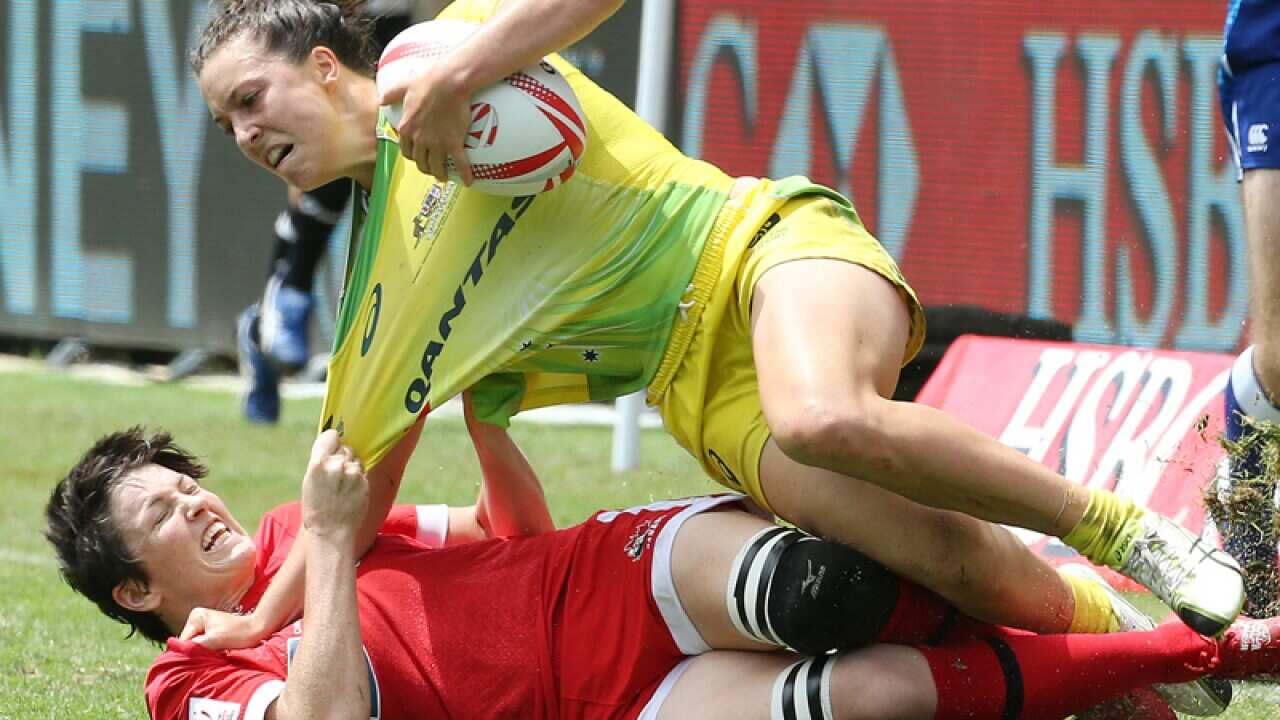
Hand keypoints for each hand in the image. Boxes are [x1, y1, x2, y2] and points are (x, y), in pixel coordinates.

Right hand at [179, 607, 268, 649]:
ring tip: (214, 654)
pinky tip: (216, 652)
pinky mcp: (210, 631)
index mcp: (196, 616)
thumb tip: (177, 653)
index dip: (189, 653)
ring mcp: (203, 625)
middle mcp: (197, 618)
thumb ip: (194, 646)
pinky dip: (207, 651)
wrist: (258, 629)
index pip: (183, 640)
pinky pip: (202, 645)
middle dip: (196, 651)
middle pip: (188, 643)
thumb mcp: (214, 641)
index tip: (198, 661)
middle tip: (208, 657)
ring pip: (195, 645)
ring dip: (201, 652)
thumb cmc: (239, 634)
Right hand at [302, 430, 367, 538]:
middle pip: (345, 448)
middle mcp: (337, 465)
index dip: (332, 441)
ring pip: (355, 460)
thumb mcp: (310, 482)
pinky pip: (362, 473)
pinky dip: (358, 479)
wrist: (330, 533)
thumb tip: (332, 448)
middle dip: (342, 458)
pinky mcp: (364, 482)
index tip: (332, 445)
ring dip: (351, 469)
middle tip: (336, 476)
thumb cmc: (316, 510)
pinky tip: (350, 493)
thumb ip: (321, 463)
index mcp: (318, 463)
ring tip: (342, 487)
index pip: (331, 435)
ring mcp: (353, 474)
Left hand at [379, 61, 475, 185]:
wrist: (449, 82)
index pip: (406, 151)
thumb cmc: (427, 82)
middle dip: (426, 168)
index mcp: (407, 128)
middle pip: (421, 162)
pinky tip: (468, 181)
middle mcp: (419, 139)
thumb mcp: (403, 86)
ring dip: (440, 174)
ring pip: (436, 167)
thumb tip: (380, 100)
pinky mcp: (454, 142)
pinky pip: (459, 163)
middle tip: (432, 169)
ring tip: (444, 176)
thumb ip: (391, 95)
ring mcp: (437, 143)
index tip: (419, 158)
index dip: (413, 157)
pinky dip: (464, 174)